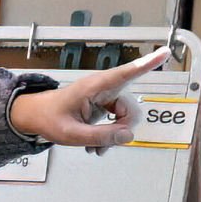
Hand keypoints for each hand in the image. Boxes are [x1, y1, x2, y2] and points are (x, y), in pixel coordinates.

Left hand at [7, 52, 166, 152]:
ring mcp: (105, 97)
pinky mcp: (104, 106)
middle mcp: (104, 88)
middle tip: (102, 145)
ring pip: (125, 118)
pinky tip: (96, 146)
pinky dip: (109, 136)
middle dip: (122, 129)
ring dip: (114, 136)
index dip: (147, 63)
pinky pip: (117, 122)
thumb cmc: (49, 119)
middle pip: (131, 109)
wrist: (34, 117)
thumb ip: (100, 137)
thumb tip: (128, 137)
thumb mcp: (71, 134)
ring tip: (95, 148)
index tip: (166, 52)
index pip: (126, 73)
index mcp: (95, 86)